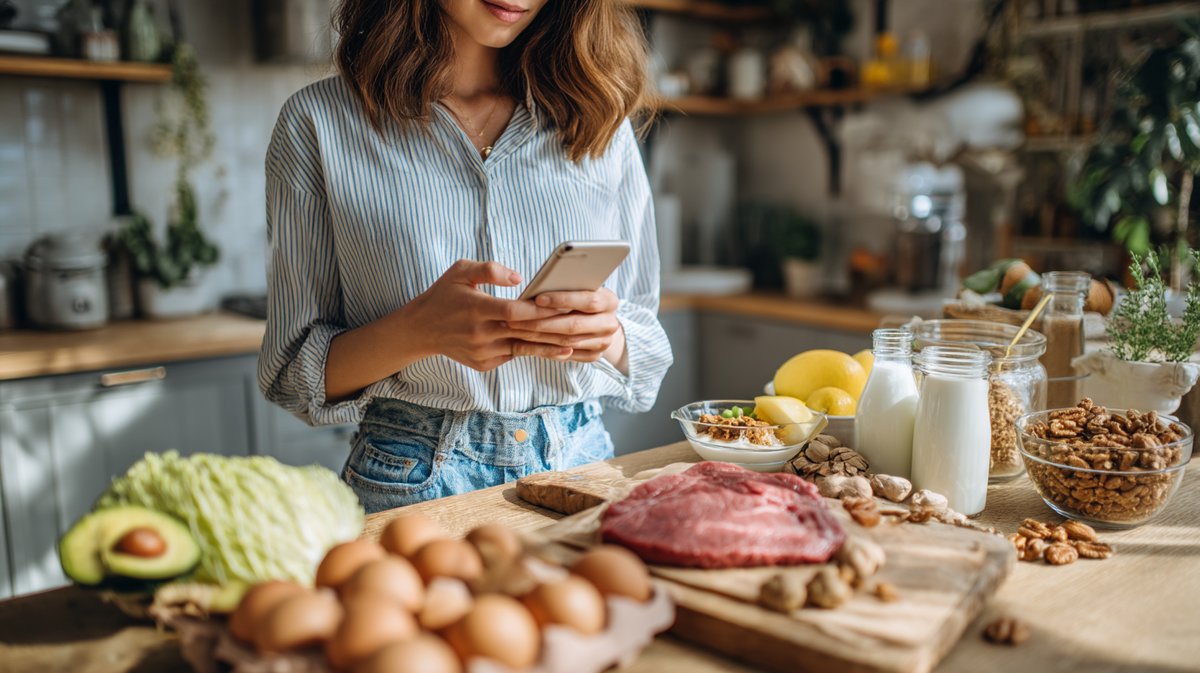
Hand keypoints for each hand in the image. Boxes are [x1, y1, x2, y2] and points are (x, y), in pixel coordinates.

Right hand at [403, 260, 569, 370]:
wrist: (421, 329)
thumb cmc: (444, 294)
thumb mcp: (461, 271)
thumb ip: (490, 270)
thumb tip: (519, 278)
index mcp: (477, 308)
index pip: (516, 311)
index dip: (541, 309)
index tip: (565, 304)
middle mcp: (481, 333)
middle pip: (526, 332)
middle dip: (555, 327)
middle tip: (581, 321)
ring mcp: (483, 351)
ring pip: (524, 348)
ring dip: (551, 344)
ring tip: (576, 338)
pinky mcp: (484, 363)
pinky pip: (514, 355)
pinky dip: (535, 350)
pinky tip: (557, 346)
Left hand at [504, 288, 626, 369]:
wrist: (600, 319)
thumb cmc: (582, 295)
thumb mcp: (580, 285)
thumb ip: (567, 284)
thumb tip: (542, 285)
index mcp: (610, 301)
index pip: (588, 301)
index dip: (562, 300)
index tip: (538, 298)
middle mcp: (610, 324)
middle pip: (574, 325)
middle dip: (542, 322)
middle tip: (515, 319)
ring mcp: (604, 342)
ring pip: (567, 342)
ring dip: (538, 336)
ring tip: (515, 329)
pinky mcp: (595, 356)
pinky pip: (566, 354)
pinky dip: (544, 348)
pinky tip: (525, 341)